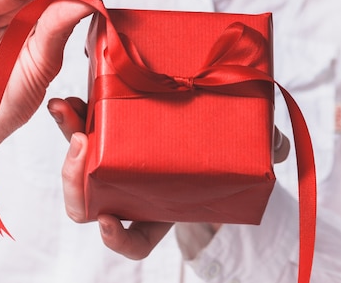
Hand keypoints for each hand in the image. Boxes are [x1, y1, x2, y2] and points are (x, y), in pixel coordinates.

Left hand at [47, 97, 289, 258]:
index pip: (131, 238)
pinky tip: (66, 101)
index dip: (117, 238)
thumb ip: (261, 152)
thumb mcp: (244, 153)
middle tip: (81, 144)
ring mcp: (114, 157)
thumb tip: (275, 146)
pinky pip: (79, 126)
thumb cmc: (223, 150)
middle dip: (74, 179)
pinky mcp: (107, 125)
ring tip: (64, 108)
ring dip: (65, 137)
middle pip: (88, 200)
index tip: (108, 222)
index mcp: (158, 208)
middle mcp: (129, 187)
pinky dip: (69, 117)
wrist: (204, 119)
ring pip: (76, 161)